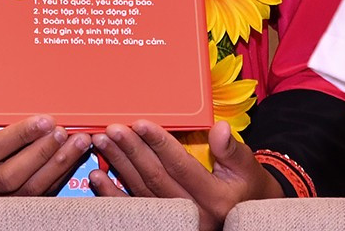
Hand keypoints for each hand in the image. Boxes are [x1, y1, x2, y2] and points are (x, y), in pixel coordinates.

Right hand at [0, 89, 92, 194]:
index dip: (21, 136)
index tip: (45, 121)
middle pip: (10, 176)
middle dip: (42, 153)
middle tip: (62, 132)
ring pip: (27, 190)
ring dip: (56, 166)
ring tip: (77, 142)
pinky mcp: (8, 203)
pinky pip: (36, 194)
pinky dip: (57, 176)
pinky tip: (72, 156)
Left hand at [89, 120, 282, 230]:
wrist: (244, 214)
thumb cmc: (245, 185)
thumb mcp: (246, 166)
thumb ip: (232, 149)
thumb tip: (219, 128)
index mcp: (214, 198)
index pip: (180, 166)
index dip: (159, 143)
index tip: (140, 123)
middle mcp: (192, 213)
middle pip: (155, 178)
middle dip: (131, 151)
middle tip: (112, 129)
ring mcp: (174, 222)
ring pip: (141, 191)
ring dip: (119, 166)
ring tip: (102, 142)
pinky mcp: (162, 223)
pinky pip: (133, 209)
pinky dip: (113, 195)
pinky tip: (97, 178)